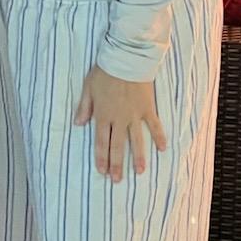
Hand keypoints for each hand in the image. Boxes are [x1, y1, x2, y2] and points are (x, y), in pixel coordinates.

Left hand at [74, 64, 165, 182]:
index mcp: (103, 115)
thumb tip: (78, 124)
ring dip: (138, 157)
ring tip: (139, 172)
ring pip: (136, 141)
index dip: (101, 158)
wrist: (126, 59)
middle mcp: (119, 119)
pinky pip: (155, 126)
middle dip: (117, 164)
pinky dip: (159, 137)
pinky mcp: (148, 108)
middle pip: (117, 146)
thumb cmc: (105, 71)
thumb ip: (84, 107)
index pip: (101, 142)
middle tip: (117, 180)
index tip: (102, 171)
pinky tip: (162, 149)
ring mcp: (135, 115)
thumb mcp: (88, 88)